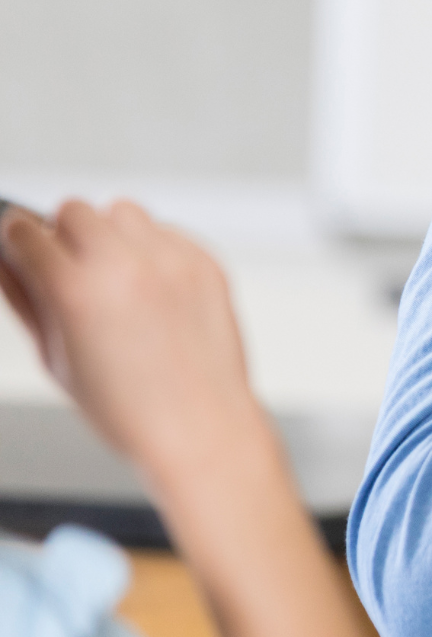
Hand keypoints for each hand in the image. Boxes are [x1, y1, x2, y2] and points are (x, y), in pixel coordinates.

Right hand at [0, 200, 271, 479]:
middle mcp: (125, 265)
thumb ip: (24, 299)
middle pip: (73, 209)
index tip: (18, 249)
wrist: (199, 426)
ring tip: (115, 279)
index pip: (22, 229)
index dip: (14, 241)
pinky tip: (154, 290)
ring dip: (111, 234)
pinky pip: (167, 231)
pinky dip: (153, 249)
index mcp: (75, 290)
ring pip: (123, 210)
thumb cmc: (124, 406)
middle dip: (62, 235)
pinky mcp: (206, 263)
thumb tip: (4, 259)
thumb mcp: (54, 357)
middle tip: (69, 271)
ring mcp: (171, 261)